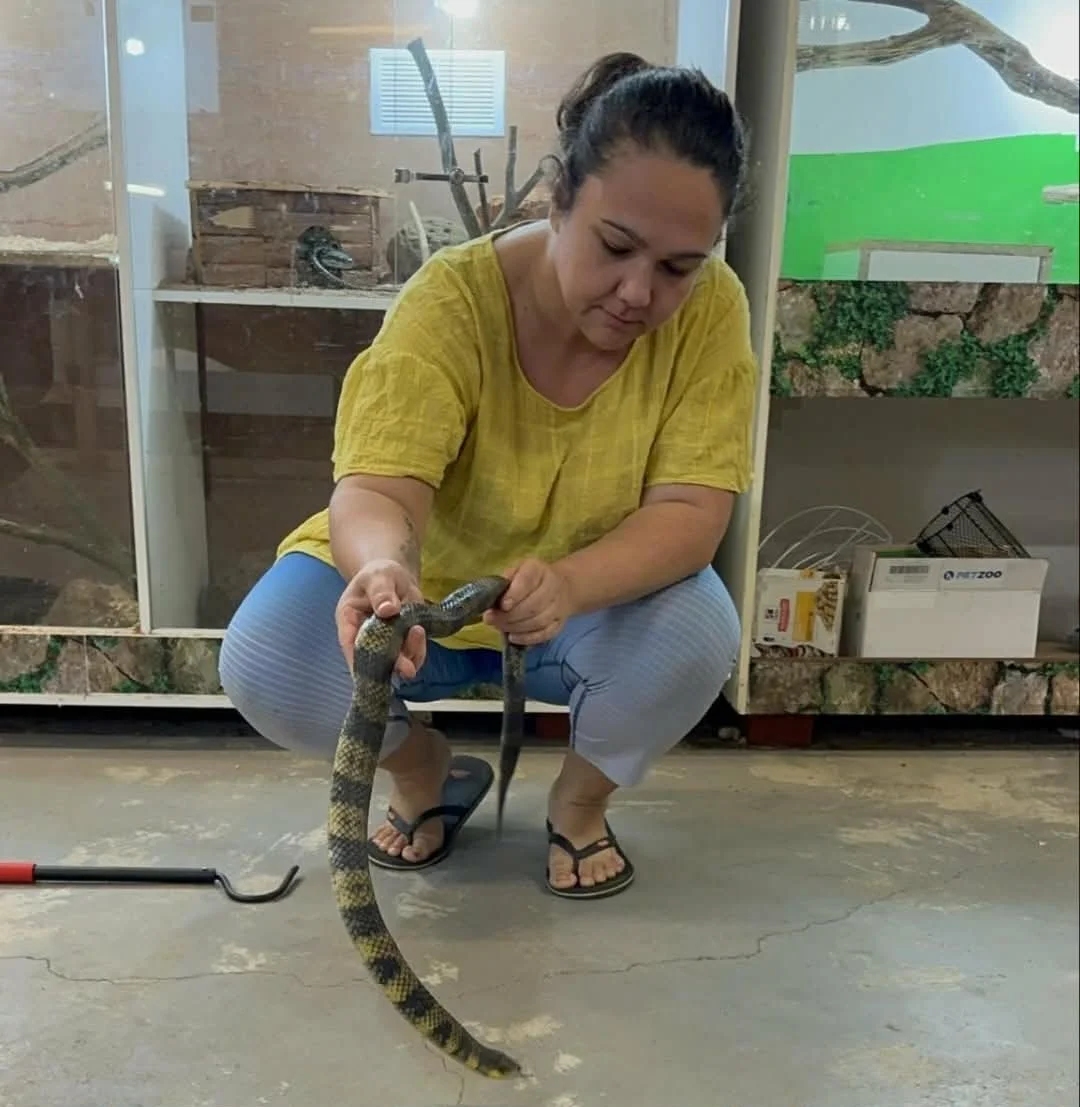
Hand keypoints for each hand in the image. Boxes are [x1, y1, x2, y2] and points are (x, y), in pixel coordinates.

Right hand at [335, 559, 425, 678]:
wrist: (396, 577)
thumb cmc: (379, 574)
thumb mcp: (378, 576)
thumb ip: (381, 592)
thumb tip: (388, 609)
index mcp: (349, 620)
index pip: (350, 644)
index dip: (358, 663)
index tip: (370, 676)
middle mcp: (364, 637)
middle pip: (375, 659)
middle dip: (392, 664)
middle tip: (408, 668)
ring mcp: (384, 643)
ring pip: (395, 661)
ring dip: (409, 655)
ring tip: (418, 631)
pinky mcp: (402, 643)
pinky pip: (411, 654)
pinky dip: (418, 649)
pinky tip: (421, 632)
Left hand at [483, 558, 574, 645]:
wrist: (562, 586)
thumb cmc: (529, 579)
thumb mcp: (514, 571)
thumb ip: (503, 582)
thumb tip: (490, 599)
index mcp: (537, 569)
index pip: (527, 581)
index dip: (514, 595)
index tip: (502, 605)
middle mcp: (552, 586)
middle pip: (533, 605)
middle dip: (510, 616)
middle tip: (491, 620)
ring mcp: (559, 606)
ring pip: (539, 621)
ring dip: (516, 627)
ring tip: (500, 627)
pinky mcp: (559, 623)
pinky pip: (545, 634)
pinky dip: (528, 638)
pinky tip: (513, 637)